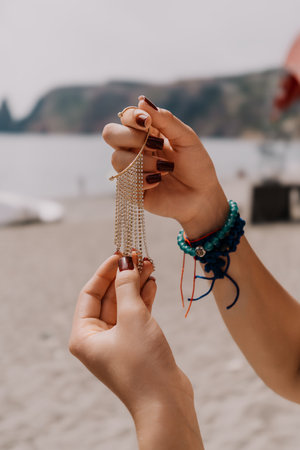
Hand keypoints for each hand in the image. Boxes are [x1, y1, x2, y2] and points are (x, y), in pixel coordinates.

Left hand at [69, 253, 192, 415]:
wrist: (166, 403)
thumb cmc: (142, 363)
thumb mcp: (132, 318)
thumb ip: (127, 286)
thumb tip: (125, 263)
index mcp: (84, 335)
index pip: (89, 293)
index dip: (105, 271)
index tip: (120, 254)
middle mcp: (96, 339)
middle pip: (108, 297)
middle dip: (124, 276)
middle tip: (140, 257)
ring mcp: (117, 342)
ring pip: (124, 305)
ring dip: (136, 285)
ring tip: (151, 265)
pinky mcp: (135, 344)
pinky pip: (136, 315)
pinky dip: (144, 299)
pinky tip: (153, 284)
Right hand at [103, 96, 227, 238]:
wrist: (202, 196)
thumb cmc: (196, 165)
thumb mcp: (186, 138)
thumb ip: (165, 119)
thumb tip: (141, 100)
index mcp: (146, 133)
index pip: (125, 117)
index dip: (132, 118)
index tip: (148, 123)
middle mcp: (134, 149)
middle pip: (110, 134)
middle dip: (131, 138)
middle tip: (156, 146)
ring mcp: (130, 170)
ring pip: (116, 159)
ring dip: (143, 162)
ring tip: (165, 169)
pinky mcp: (130, 190)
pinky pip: (124, 182)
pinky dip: (144, 180)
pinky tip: (158, 182)